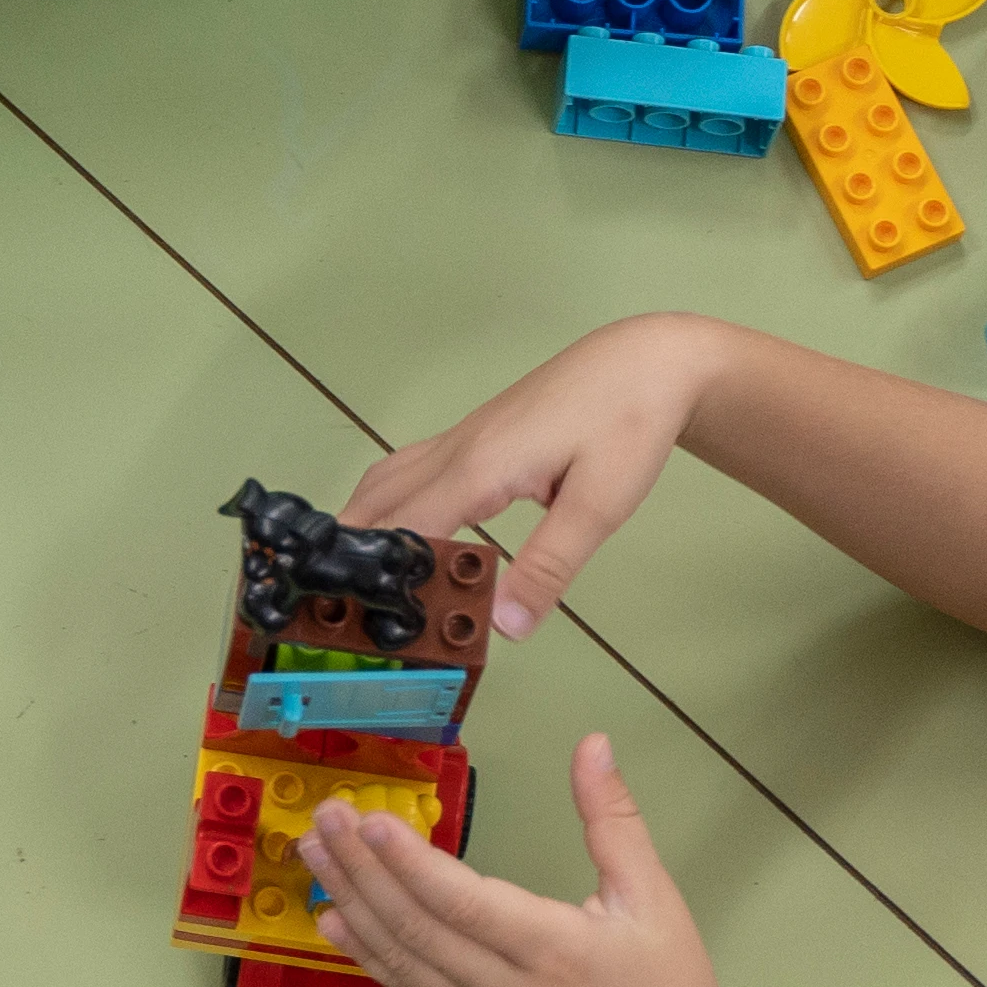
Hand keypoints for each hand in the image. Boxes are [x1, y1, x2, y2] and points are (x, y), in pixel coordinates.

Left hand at [299, 738, 750, 986]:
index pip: (462, 902)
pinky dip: (367, 953)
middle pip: (415, 926)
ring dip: (352, 903)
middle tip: (324, 817)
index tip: (369, 819)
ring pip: (403, 958)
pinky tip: (334, 921)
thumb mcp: (653, 897)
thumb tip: (592, 744)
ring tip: (314, 853)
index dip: (408, 862)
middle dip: (362, 869)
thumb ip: (614, 818)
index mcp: (552, 949)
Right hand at [345, 318, 729, 637]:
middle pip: (376, 505)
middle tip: (340, 613)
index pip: (404, 529)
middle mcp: (455, 451)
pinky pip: (407, 471)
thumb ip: (548, 567)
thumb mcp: (599, 506)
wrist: (646, 361)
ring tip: (352, 579)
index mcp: (479, 468)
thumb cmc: (627, 423)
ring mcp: (460, 440)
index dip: (376, 576)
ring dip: (361, 527)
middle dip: (351, 557)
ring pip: (384, 483)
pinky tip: (395, 530)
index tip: (359, 621)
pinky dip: (385, 505)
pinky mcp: (472, 437)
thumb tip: (505, 626)